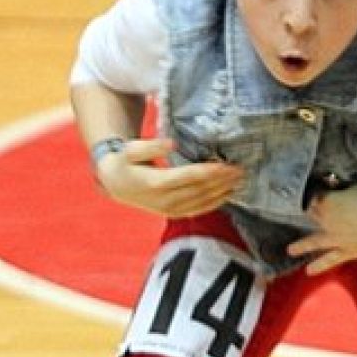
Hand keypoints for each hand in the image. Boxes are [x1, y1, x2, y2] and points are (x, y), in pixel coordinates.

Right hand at [96, 137, 244, 216]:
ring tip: (239, 180)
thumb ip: (151, 145)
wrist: (115, 184)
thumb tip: (171, 143)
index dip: (209, 171)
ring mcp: (169, 209)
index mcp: (155, 182)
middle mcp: (164, 200)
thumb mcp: (131, 149)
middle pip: (199, 190)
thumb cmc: (125, 162)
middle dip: (221, 181)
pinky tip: (228, 194)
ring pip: (201, 202)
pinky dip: (215, 203)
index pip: (188, 177)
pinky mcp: (174, 213)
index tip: (227, 165)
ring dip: (222, 192)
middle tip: (241, 170)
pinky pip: (198, 210)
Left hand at [286, 184, 356, 275]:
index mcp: (327, 202)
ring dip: (301, 245)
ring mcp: (334, 238)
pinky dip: (319, 265)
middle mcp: (326, 221)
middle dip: (307, 214)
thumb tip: (333, 187)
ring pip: (313, 241)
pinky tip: (309, 271)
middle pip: (311, 216)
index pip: (313, 196)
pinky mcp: (346, 251)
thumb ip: (342, 188)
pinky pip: (329, 259)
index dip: (314, 193)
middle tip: (302, 214)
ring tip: (290, 250)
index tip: (314, 190)